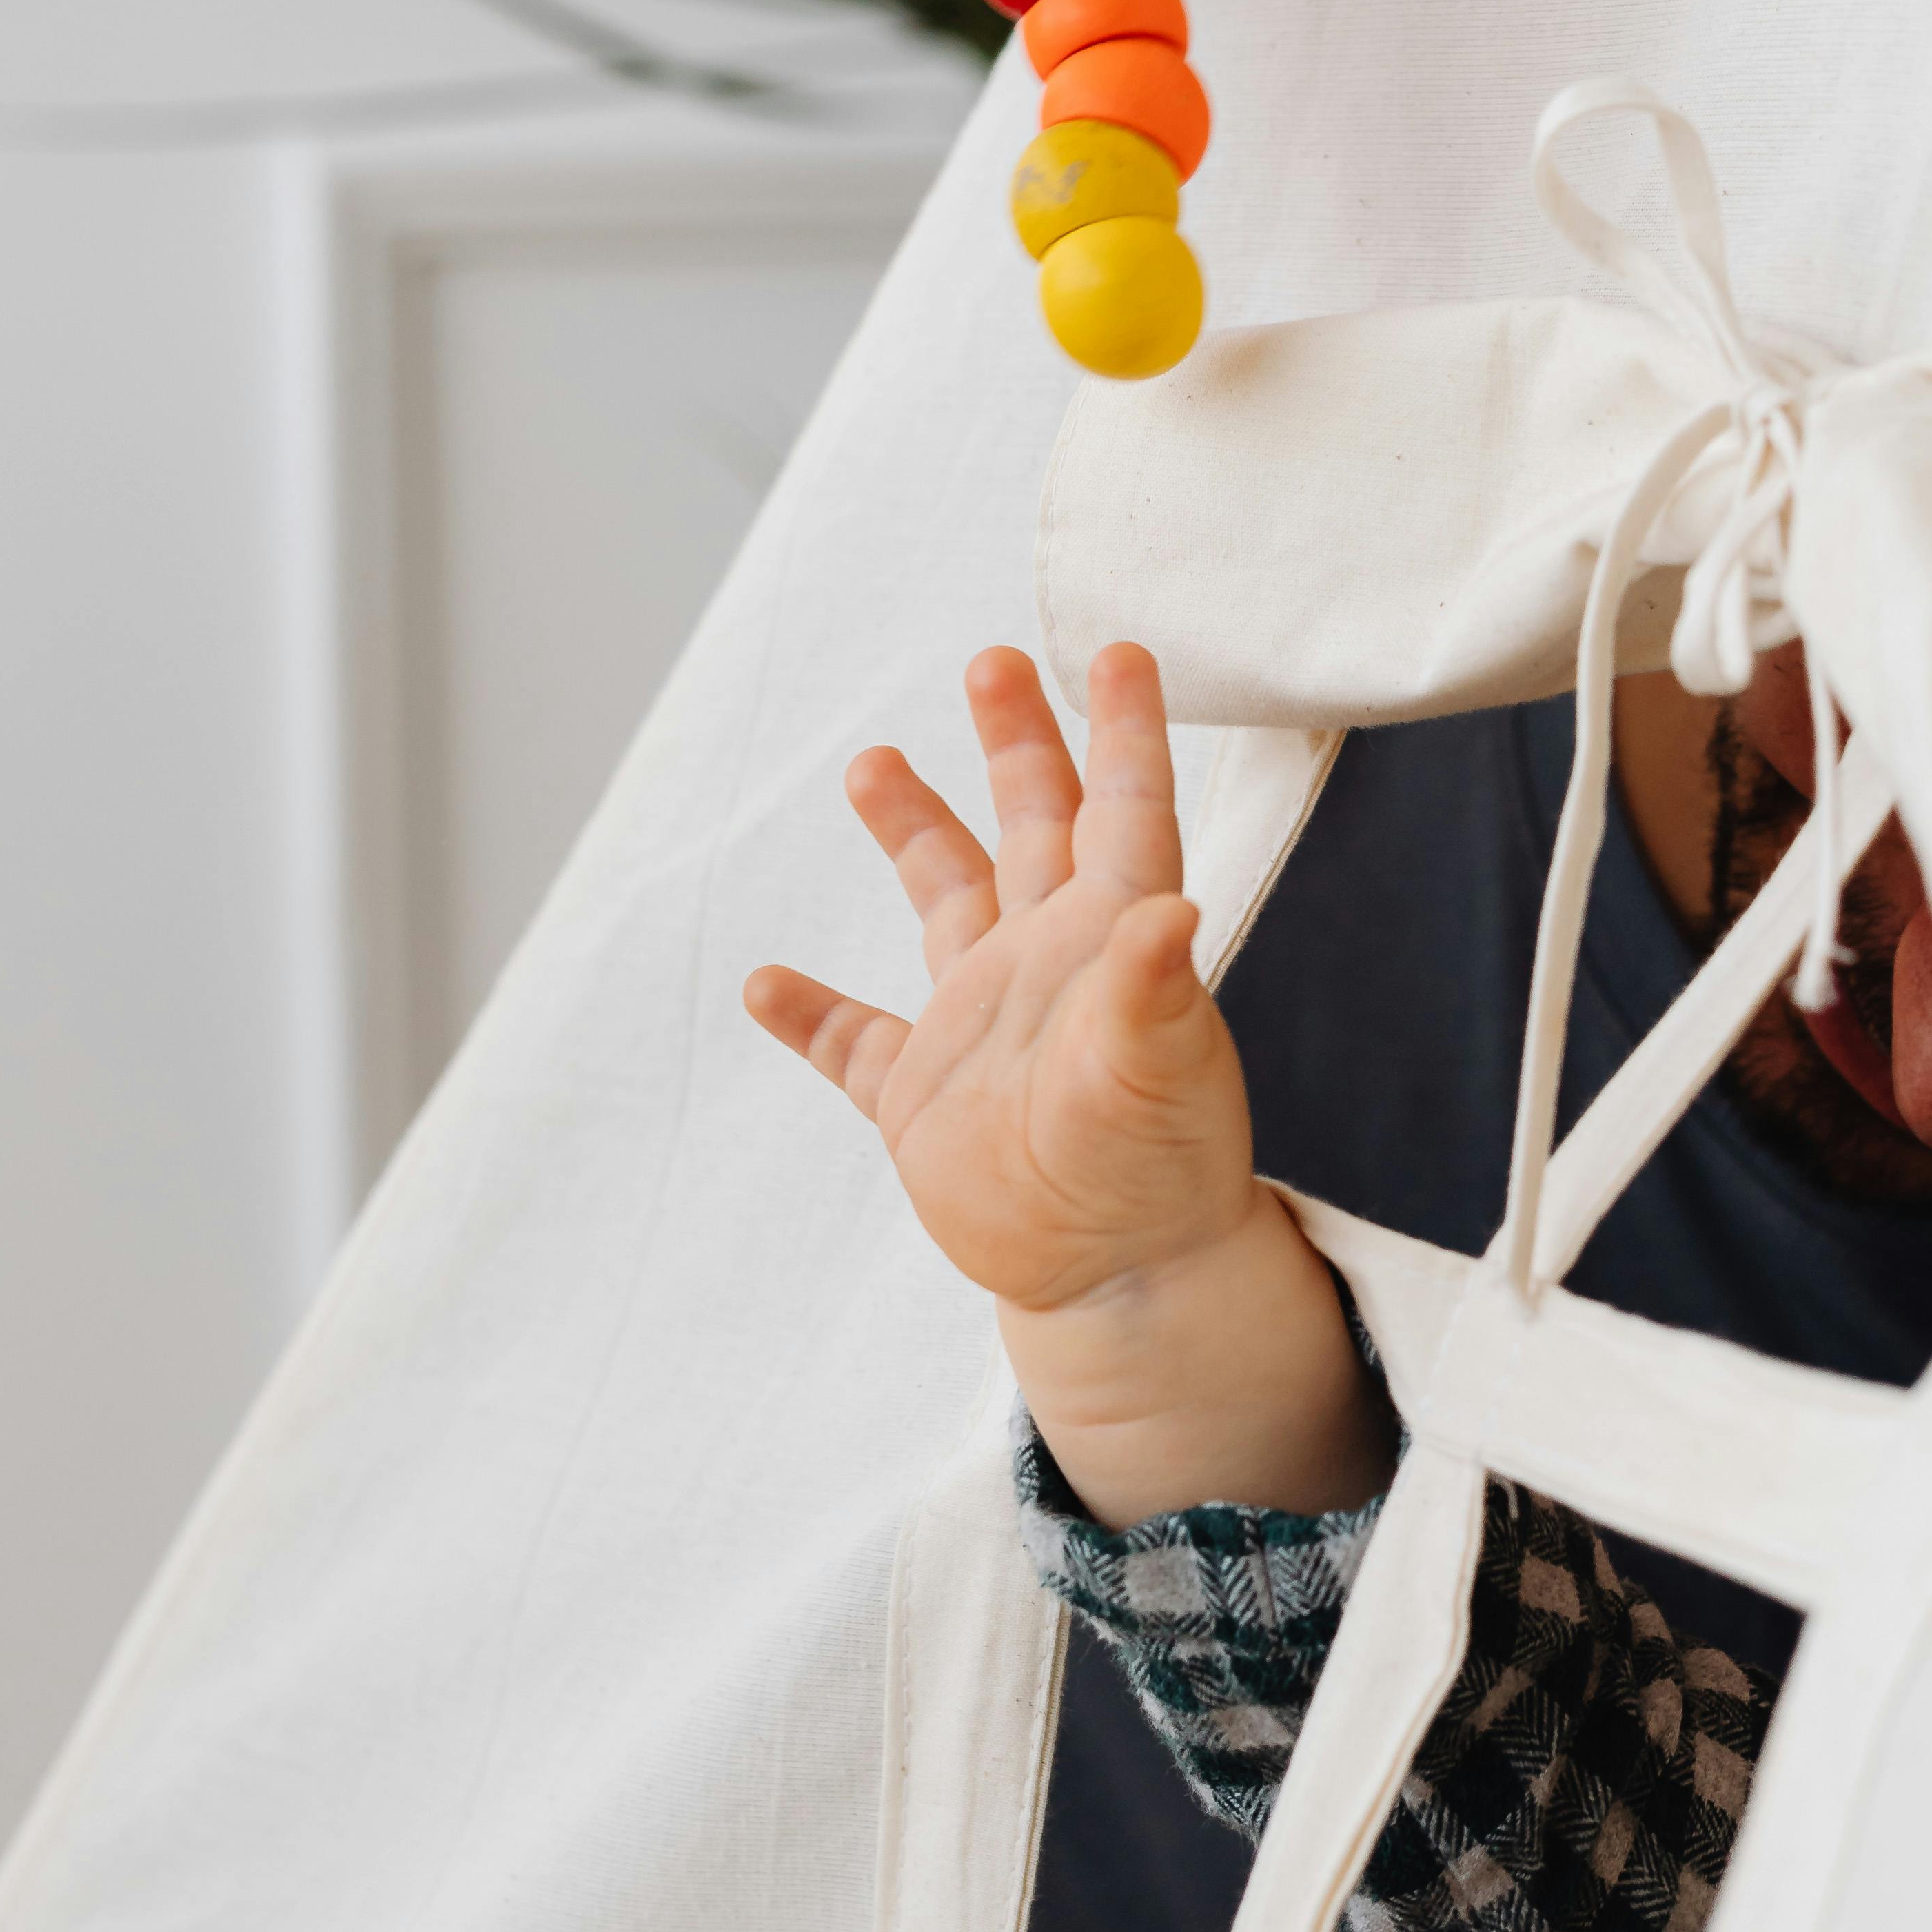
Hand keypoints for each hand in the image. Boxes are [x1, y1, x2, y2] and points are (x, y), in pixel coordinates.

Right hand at [745, 642, 1387, 1523]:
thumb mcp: (1157, 1078)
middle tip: (991, 661)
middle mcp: (1046, 965)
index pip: (1122, 812)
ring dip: (910, 830)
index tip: (1121, 650)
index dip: (1122, 731)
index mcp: (1110, 942)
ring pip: (941, 900)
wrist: (1118, 1281)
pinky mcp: (922, 1098)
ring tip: (872, 762)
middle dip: (1014, 741)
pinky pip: (852, 1043)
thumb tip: (1166, 914)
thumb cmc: (1158, 1178)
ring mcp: (979, 1027)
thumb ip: (1150, 995)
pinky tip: (765, 984)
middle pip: (1031, 824)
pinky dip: (808, 1015)